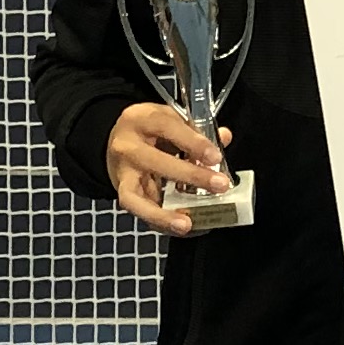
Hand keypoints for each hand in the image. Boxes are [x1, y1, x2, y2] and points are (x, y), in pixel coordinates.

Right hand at [108, 101, 235, 236]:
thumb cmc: (151, 130)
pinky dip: (160, 221)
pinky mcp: (122, 193)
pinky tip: (182, 226)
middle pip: (155, 162)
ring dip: (163, 213)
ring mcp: (122, 172)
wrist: (119, 140)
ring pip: (136, 197)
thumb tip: (224, 138)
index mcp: (141, 119)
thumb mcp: (172, 120)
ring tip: (188, 223)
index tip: (215, 157)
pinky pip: (139, 212)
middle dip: (189, 176)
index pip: (166, 127)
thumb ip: (197, 130)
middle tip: (219, 185)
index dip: (193, 142)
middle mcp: (126, 146)